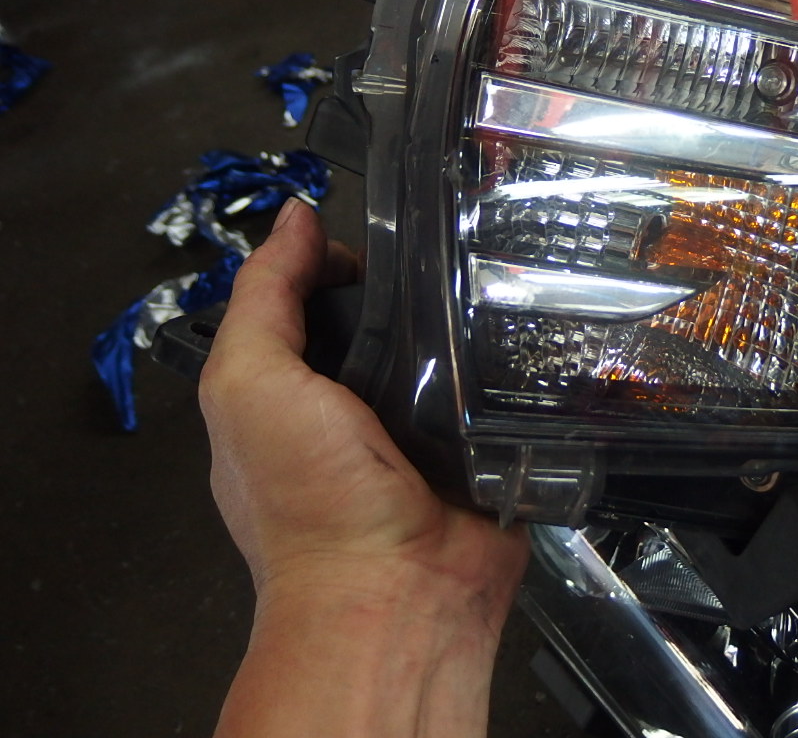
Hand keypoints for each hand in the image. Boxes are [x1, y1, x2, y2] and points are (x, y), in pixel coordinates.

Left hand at [198, 198, 527, 736]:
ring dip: (472, 320)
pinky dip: (512, 366)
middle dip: (417, 286)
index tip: (377, 247)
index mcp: (294, 391)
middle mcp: (358, 408)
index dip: (340, 263)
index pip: (317, 300)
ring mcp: (425, 430)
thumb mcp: (249, 383)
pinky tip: (533, 329)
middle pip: (391, 319)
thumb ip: (264, 298)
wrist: (395, 595)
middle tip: (453, 258)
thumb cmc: (308, 496)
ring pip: (451, 350)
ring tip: (506, 278)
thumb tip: (294, 217)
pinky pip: (501, 393)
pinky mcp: (483, 449)